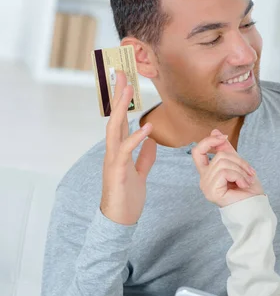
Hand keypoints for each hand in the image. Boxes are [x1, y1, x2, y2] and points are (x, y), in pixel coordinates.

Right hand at [100, 71, 156, 224]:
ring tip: (129, 91)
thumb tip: (150, 141)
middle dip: (118, 96)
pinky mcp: (118, 172)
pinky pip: (125, 151)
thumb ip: (144, 157)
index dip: (123, 102)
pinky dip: (135, 138)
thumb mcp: (140, 173)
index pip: (120, 120)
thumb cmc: (128, 198)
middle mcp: (113, 152)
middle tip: (122, 74)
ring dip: (122, 109)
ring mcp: (113, 161)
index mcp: (119, 150)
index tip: (126, 82)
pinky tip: (147, 128)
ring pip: (115, 129)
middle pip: (114, 117)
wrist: (120, 220)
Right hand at [193, 129, 263, 207]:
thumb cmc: (248, 189)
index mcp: (208, 173)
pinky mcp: (212, 192)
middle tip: (250, 172)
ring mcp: (206, 186)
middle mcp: (204, 180)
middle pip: (219, 155)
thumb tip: (215, 131)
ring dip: (241, 170)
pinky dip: (239, 176)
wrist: (256, 206)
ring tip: (247, 180)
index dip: (209, 141)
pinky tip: (243, 185)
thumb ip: (226, 150)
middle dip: (239, 161)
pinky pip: (225, 172)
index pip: (198, 152)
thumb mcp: (238, 164)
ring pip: (223, 162)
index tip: (224, 138)